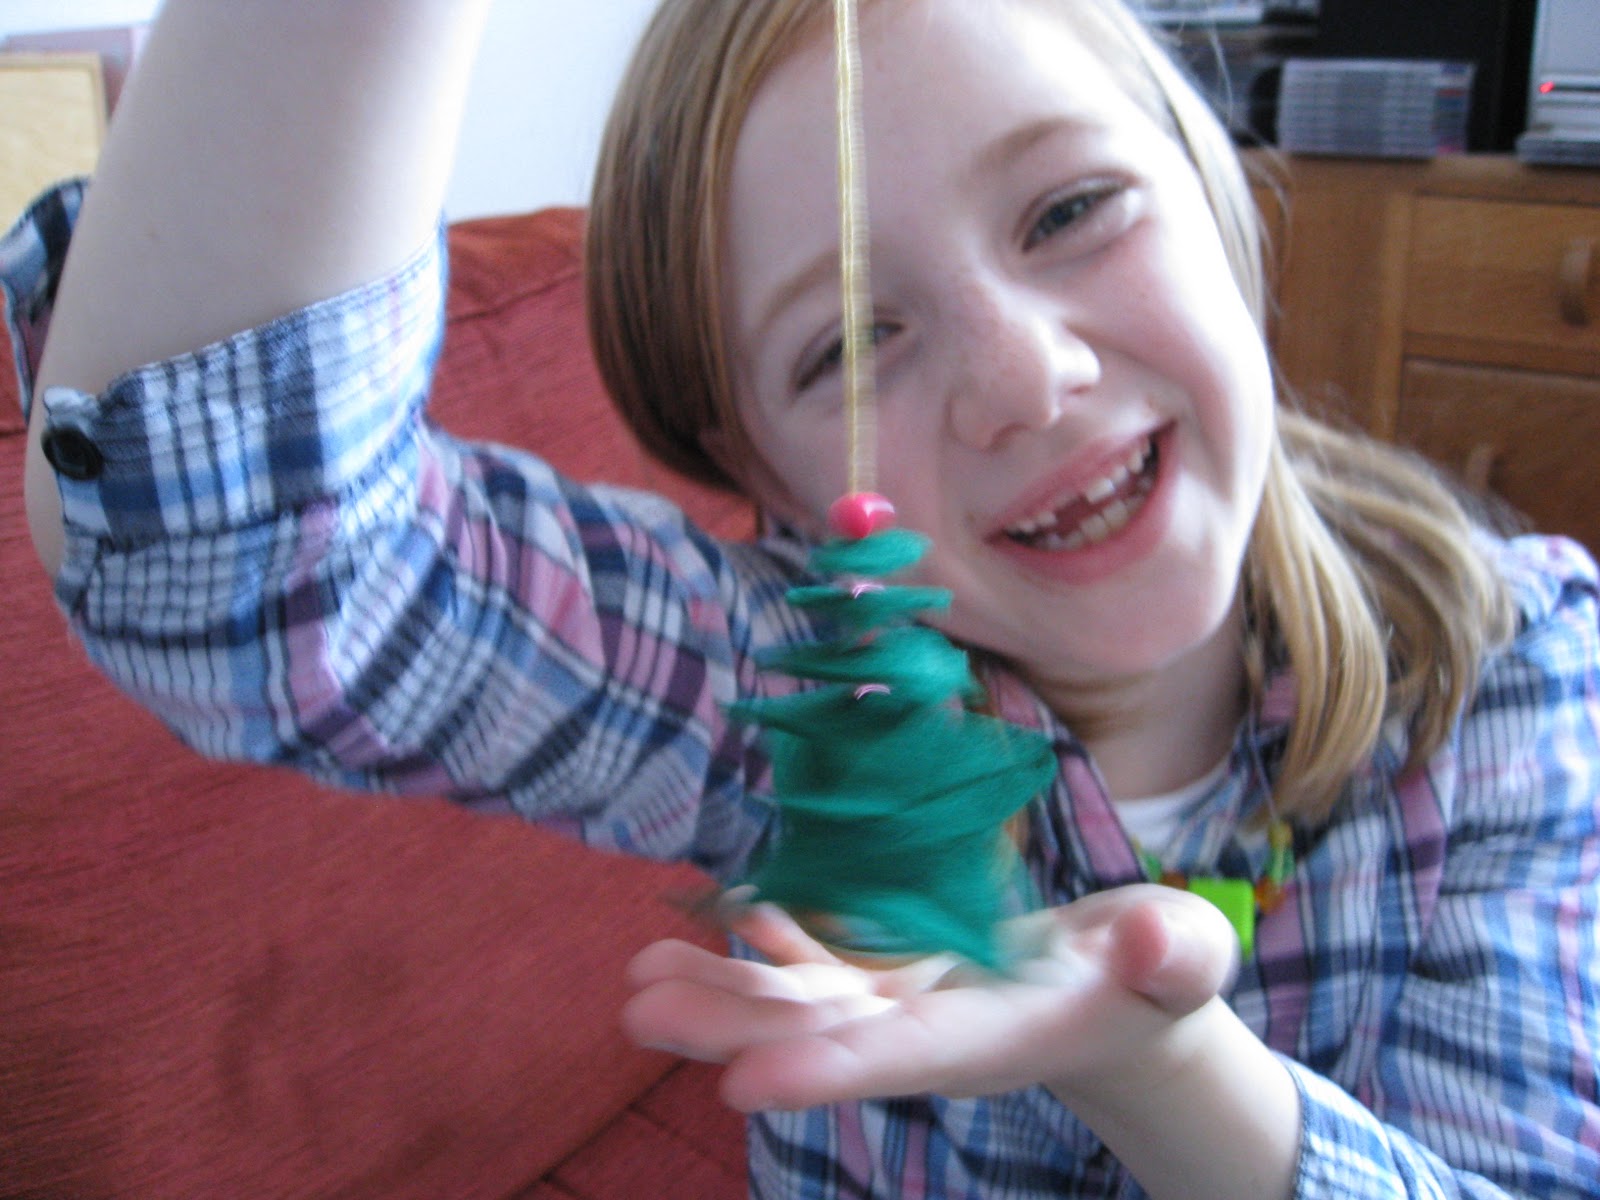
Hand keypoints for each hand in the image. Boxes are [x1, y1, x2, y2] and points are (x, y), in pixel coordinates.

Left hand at [622, 884, 1238, 1112]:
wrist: (1123, 998)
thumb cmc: (1159, 978)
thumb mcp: (1180, 959)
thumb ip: (1170, 955)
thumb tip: (1154, 940)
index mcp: (992, 1039)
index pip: (900, 1058)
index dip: (823, 1071)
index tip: (738, 1084)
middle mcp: (930, 1033)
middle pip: (821, 1035)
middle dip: (730, 1027)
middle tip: (637, 1012)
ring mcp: (906, 1006)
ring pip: (804, 1001)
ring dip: (723, 988)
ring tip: (639, 974)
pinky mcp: (900, 975)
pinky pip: (825, 958)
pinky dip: (772, 938)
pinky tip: (727, 912)